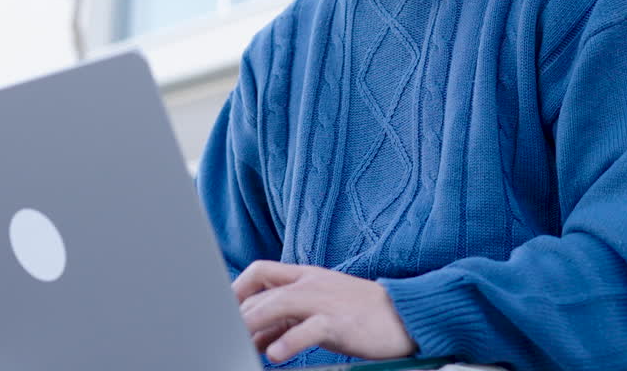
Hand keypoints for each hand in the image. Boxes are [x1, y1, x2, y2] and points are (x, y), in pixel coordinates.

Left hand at [233, 260, 416, 362]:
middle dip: (239, 313)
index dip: (237, 288)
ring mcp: (325, 300)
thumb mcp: (318, 313)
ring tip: (238, 342)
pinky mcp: (339, 322)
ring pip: (279, 304)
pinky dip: (289, 341)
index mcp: (306, 276)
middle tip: (224, 334)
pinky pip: (308, 328)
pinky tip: (275, 356)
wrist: (404, 315)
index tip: (222, 310)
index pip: (261, 271)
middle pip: (263, 291)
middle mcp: (311, 284)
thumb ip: (287, 322)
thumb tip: (256, 340)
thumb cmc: (359, 315)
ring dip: (253, 323)